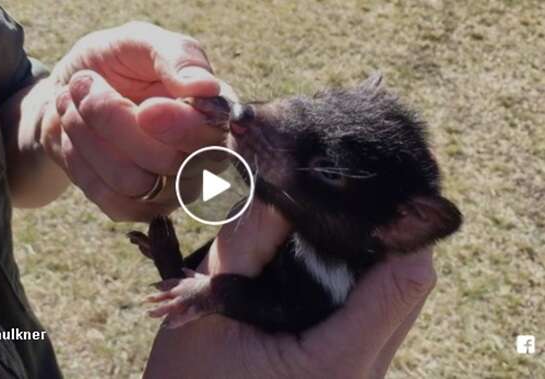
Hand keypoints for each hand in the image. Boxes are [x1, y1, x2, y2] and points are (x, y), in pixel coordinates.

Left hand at [38, 22, 229, 220]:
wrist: (68, 92)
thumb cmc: (114, 62)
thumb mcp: (141, 41)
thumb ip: (177, 56)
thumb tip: (205, 88)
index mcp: (213, 114)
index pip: (217, 139)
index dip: (183, 130)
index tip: (147, 108)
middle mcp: (201, 158)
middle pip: (170, 163)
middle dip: (113, 119)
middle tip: (83, 82)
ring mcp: (169, 189)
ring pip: (134, 182)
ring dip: (87, 135)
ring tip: (72, 101)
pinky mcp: (135, 207)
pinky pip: (108, 197)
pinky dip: (79, 159)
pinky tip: (75, 132)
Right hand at [144, 201, 436, 377]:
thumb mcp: (210, 309)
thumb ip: (247, 242)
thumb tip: (278, 167)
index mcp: (337, 363)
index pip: (404, 278)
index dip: (395, 224)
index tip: (359, 185)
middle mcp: (362, 371)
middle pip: (408, 281)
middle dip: (382, 230)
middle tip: (337, 191)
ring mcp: (359, 371)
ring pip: (395, 294)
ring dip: (368, 250)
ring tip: (323, 216)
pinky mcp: (347, 365)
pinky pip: (372, 309)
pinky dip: (354, 274)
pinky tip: (317, 254)